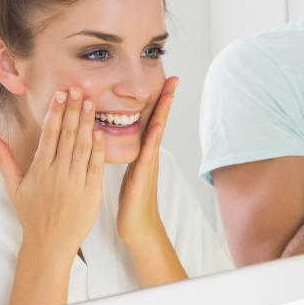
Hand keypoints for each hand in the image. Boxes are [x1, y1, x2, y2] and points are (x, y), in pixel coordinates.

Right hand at [0, 88, 104, 257]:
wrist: (50, 242)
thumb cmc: (32, 214)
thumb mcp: (14, 187)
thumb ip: (4, 159)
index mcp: (39, 168)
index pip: (49, 133)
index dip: (56, 112)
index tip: (61, 94)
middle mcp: (57, 171)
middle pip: (67, 134)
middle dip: (73, 109)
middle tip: (78, 88)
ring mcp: (75, 180)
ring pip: (82, 145)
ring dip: (87, 122)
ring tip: (90, 102)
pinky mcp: (91, 190)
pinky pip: (95, 165)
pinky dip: (98, 148)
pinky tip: (100, 131)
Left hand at [117, 75, 177, 245]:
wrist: (139, 227)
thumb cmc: (132, 201)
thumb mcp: (132, 172)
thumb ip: (135, 155)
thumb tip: (129, 141)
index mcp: (144, 152)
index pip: (151, 119)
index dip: (157, 100)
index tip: (164, 80)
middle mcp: (150, 154)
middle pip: (159, 120)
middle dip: (166, 98)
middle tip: (173, 77)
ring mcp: (149, 163)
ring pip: (157, 132)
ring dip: (163, 112)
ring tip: (169, 93)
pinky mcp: (143, 175)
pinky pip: (148, 153)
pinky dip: (153, 138)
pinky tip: (156, 125)